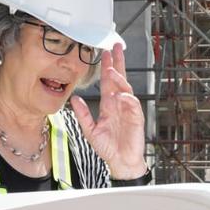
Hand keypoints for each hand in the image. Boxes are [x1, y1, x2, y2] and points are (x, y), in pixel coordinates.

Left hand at [70, 43, 146, 178]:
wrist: (120, 161)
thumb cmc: (107, 147)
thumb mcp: (90, 129)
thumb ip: (82, 114)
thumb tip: (74, 99)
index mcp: (109, 104)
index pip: (108, 82)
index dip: (106, 67)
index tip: (104, 53)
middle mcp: (119, 103)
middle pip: (120, 78)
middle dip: (118, 63)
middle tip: (116, 47)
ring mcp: (128, 109)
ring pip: (126, 88)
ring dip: (119, 78)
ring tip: (111, 70)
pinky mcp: (136, 118)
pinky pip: (132, 104)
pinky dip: (126, 98)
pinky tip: (120, 94)